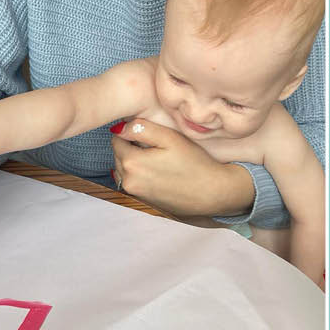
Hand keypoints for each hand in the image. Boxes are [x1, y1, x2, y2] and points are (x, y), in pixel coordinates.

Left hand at [110, 117, 254, 217]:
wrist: (212, 192)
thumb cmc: (194, 163)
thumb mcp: (170, 138)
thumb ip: (142, 129)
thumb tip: (119, 128)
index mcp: (131, 162)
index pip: (117, 139)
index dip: (132, 133)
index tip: (151, 134)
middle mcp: (128, 181)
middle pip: (119, 155)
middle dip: (132, 148)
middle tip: (158, 146)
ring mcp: (135, 194)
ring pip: (125, 170)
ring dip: (136, 162)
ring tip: (160, 160)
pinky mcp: (143, 202)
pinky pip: (134, 182)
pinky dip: (142, 175)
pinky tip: (161, 173)